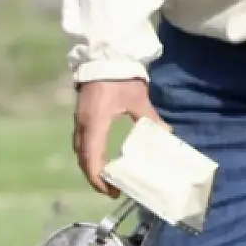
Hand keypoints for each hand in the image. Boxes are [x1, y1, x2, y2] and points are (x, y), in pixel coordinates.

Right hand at [73, 79, 167, 196]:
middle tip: (110, 190)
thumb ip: (150, 119)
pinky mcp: (81, 115)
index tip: (110, 191)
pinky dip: (90, 154)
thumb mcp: (138, 99)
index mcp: (95, 123)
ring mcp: (79, 119)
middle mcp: (83, 124)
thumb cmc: (120, 76)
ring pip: (80, 151)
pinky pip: (81, 141)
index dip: (98, 178)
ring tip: (106, 178)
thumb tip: (166, 136)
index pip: (92, 158)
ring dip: (90, 166)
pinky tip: (101, 157)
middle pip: (83, 158)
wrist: (103, 54)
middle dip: (94, 177)